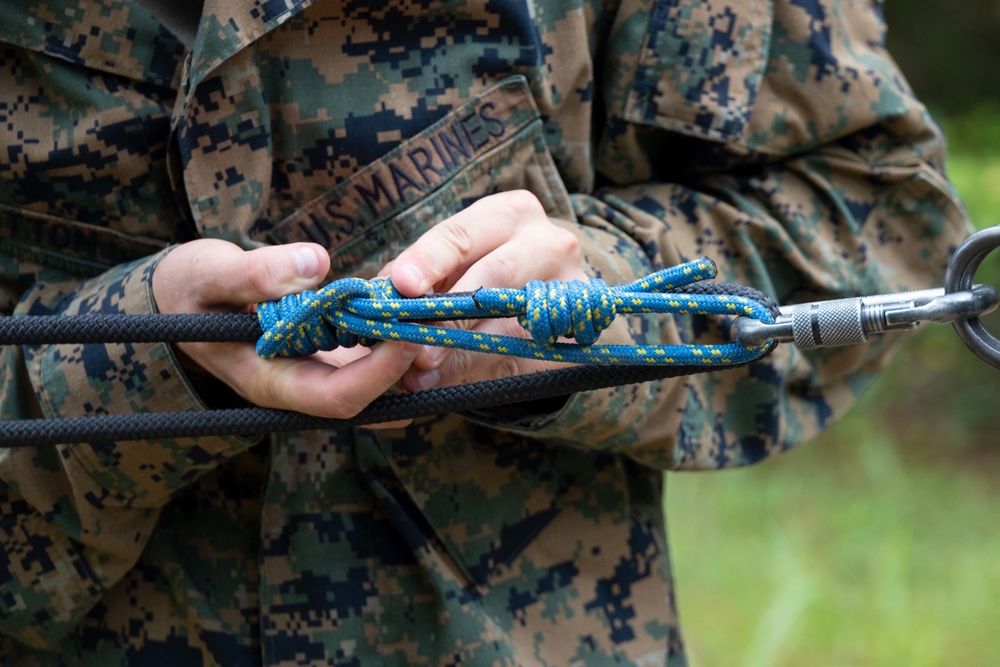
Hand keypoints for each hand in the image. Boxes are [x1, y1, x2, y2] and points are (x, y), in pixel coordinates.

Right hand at [153, 239, 418, 420]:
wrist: (182, 296)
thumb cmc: (190, 287)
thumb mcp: (210, 272)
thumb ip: (256, 273)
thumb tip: (314, 265)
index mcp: (268, 381)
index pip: (335, 397)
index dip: (378, 374)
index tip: (407, 334)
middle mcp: (297, 388)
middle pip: (366, 399)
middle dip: (406, 370)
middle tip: (438, 327)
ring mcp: (313, 374)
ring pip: (374, 386)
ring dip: (408, 361)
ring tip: (439, 322)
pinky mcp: (326, 356)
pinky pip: (369, 362)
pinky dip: (395, 346)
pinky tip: (417, 318)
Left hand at [386, 190, 586, 390]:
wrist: (546, 289)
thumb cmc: (486, 266)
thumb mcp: (457, 258)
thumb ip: (421, 275)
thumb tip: (381, 298)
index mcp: (511, 213)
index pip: (463, 234)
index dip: (429, 260)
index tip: (401, 285)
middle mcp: (549, 243)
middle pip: (496, 276)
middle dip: (450, 316)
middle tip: (412, 348)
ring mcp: (570, 289)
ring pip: (513, 324)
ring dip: (462, 354)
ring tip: (421, 375)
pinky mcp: (575, 333)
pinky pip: (524, 358)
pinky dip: (481, 374)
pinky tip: (449, 383)